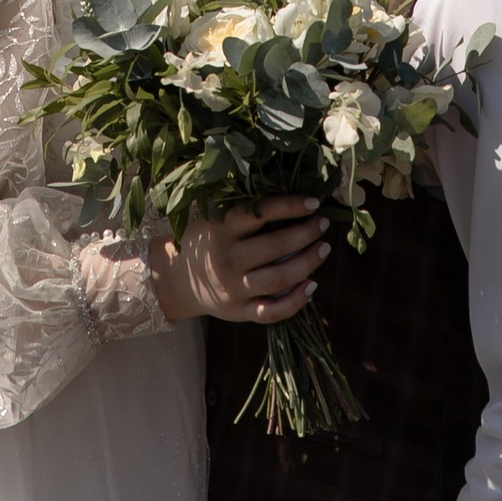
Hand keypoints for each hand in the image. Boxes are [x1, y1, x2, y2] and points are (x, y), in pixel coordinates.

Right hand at [150, 196, 325, 326]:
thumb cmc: (206, 241)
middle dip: (305, 234)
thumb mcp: (213, 218)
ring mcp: (234, 289)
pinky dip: (295, 302)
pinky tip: (312, 286)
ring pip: (277, 279)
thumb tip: (286, 188)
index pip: (258, 214)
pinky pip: (271, 312)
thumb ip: (241, 209)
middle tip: (323, 224)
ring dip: (306, 263)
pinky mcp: (239, 312)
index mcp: (221, 231)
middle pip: (273, 248)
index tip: (314, 201)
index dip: (289, 206)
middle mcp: (228, 260)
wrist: (177, 280)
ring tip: (324, 248)